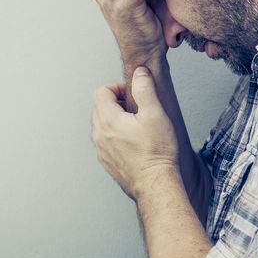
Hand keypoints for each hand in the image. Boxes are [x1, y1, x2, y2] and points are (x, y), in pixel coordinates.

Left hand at [92, 67, 178, 199]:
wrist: (156, 184)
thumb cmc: (157, 152)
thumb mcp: (155, 113)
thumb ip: (145, 89)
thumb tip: (140, 73)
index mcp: (108, 120)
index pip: (101, 92)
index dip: (118, 88)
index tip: (133, 96)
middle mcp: (100, 135)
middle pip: (100, 107)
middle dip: (117, 103)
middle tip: (137, 110)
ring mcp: (102, 150)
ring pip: (103, 125)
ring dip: (117, 120)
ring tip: (138, 127)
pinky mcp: (108, 162)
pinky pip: (107, 142)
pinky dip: (117, 137)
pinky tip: (136, 143)